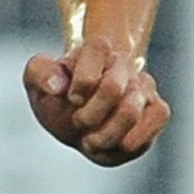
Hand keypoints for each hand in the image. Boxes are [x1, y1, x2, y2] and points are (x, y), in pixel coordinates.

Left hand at [22, 40, 168, 167]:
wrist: (77, 117)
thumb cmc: (58, 96)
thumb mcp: (35, 80)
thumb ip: (40, 73)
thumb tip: (57, 85)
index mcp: (95, 49)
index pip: (97, 51)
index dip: (81, 82)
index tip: (71, 98)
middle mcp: (123, 63)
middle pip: (113, 88)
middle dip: (88, 116)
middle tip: (78, 123)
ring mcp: (144, 85)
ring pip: (131, 111)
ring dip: (105, 135)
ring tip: (91, 141)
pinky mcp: (157, 109)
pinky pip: (157, 119)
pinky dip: (133, 140)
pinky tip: (117, 144)